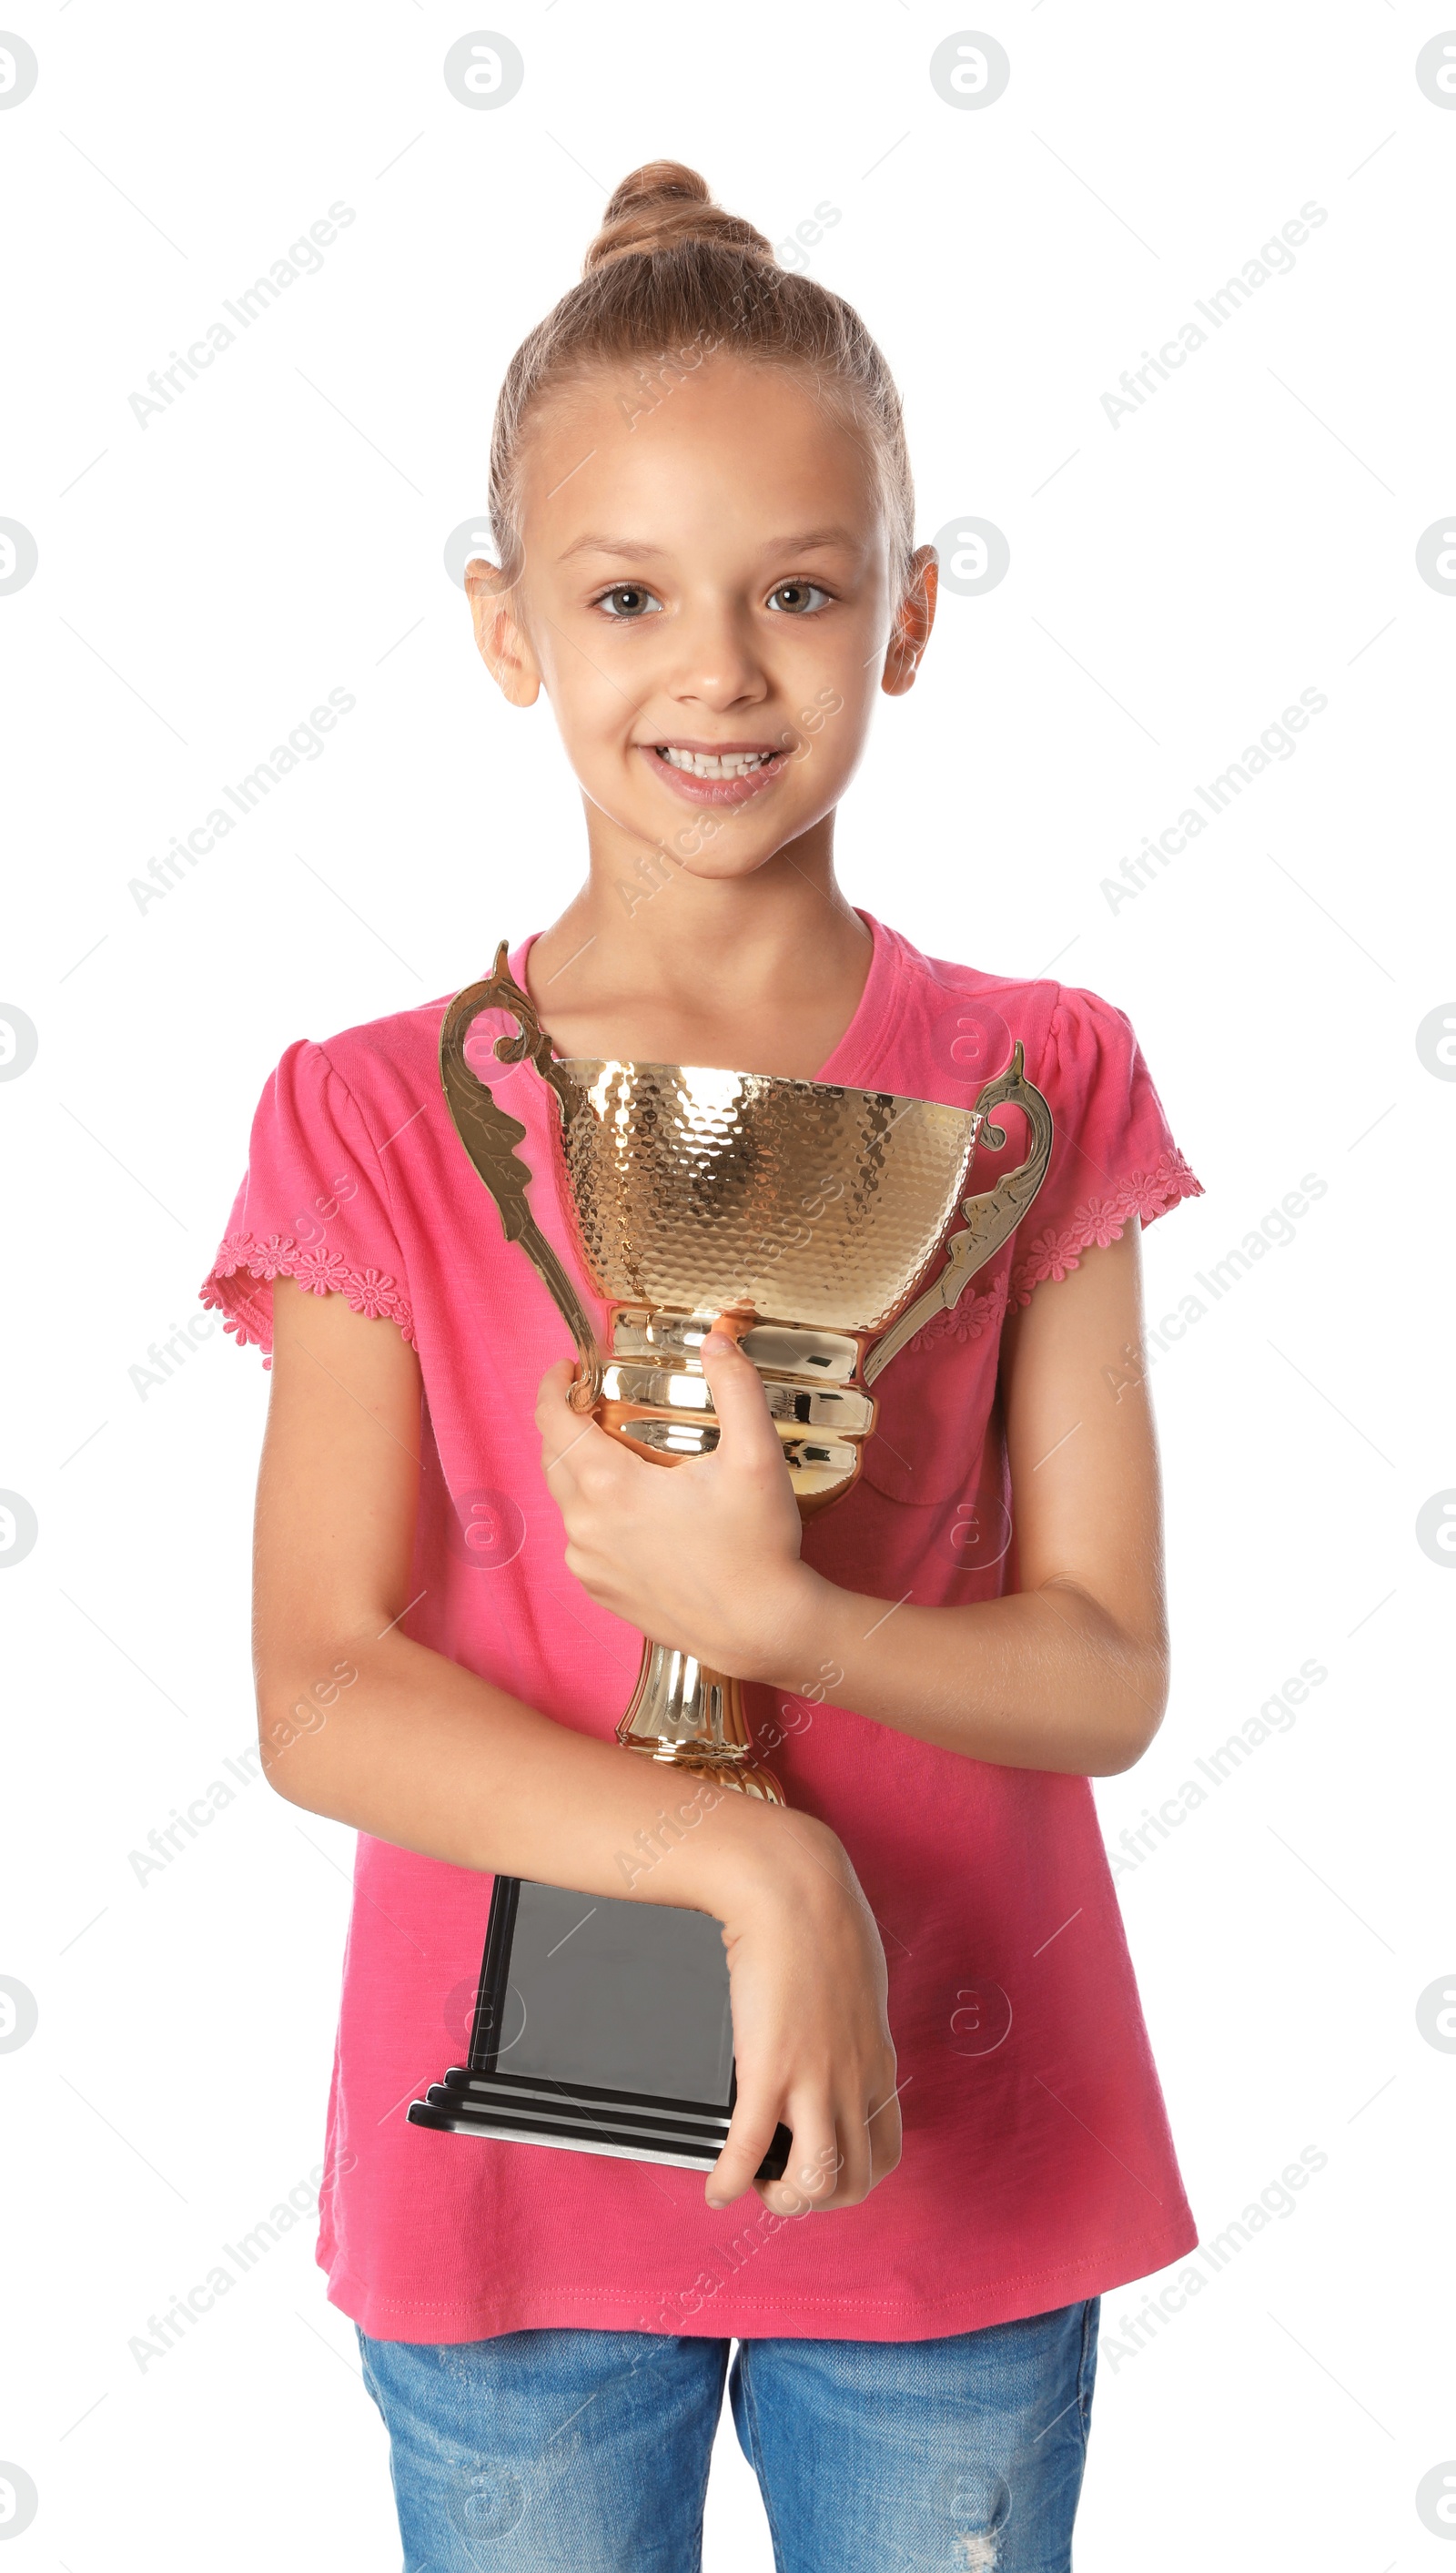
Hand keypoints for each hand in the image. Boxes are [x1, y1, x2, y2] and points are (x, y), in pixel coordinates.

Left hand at [536, 1326, 820, 1682]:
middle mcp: (585, 1527)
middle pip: (552, 1457)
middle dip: (568, 1423)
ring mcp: (589, 1564)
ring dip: (583, 1470)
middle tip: (601, 1404)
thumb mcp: (756, 1455)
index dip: (552, 1386)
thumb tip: (717, 1339)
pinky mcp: (601, 1591)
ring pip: (567, 1499)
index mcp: (609, 1486)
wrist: (762, 1629)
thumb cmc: (757, 1547)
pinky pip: (582, 1538)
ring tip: (626, 1457)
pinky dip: (596, 1513)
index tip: (567, 1368)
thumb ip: (736, 1387)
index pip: (552, 1421)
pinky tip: (638, 1511)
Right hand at [707, 1807, 900, 2214]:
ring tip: (755, 2188)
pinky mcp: (769, 2067)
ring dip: (784, 2200)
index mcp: (876, 2062)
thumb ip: (851, 2023)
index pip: (885, 2152)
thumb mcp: (858, 1984)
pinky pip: (751, 2149)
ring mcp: (814, 2079)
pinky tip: (716, 2188)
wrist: (795, 1889)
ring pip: (815, 2180)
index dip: (852, 2178)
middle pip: (853, 2180)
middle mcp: (854, 2080)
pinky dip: (731, 2182)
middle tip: (783, 2184)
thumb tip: (834, 2036)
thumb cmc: (824, 1921)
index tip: (821, 2170)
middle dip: (818, 2200)